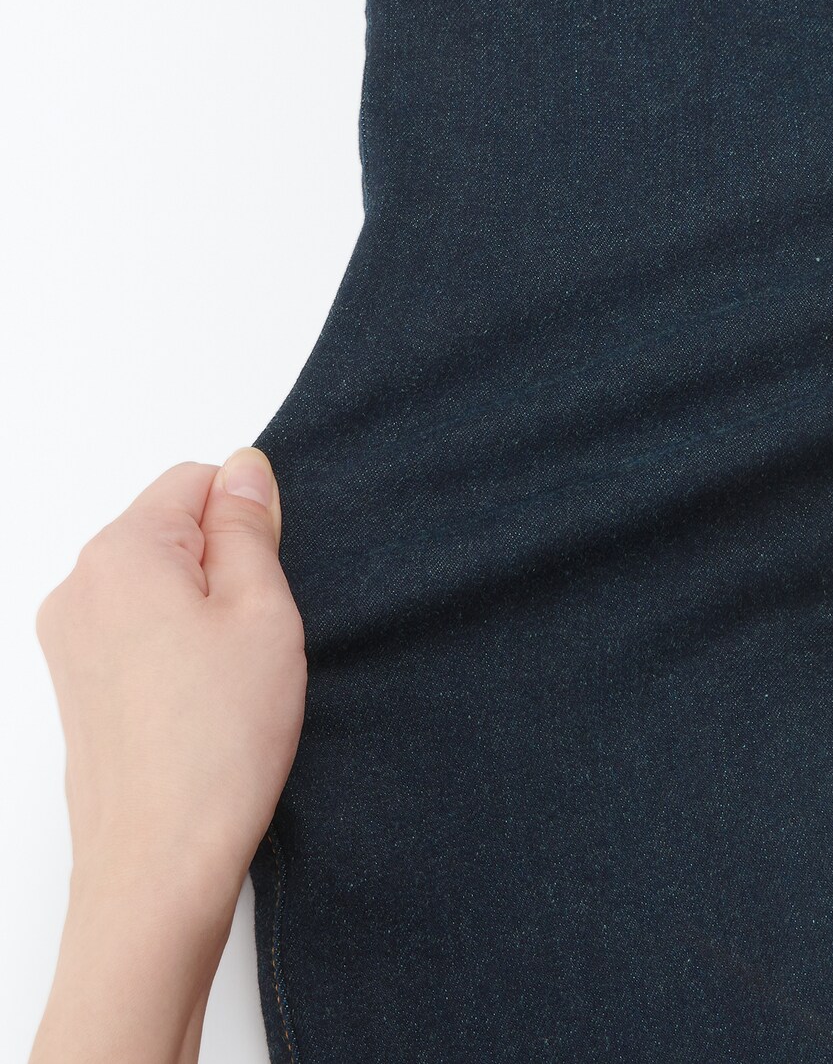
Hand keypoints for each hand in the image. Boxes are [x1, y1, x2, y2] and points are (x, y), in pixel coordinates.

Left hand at [36, 450, 305, 894]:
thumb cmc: (219, 741)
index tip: (267, 582)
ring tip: (228, 674)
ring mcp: (68, 638)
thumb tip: (245, 467)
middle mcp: (78, 586)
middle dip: (223, 565)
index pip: (197, 481)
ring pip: (156, 581)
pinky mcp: (75, 681)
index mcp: (122, 554)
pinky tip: (201, 697)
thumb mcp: (263, 611)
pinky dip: (174, 644)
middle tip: (253, 635)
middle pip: (170, 530)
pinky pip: (134, 627)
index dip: (248, 522)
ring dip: (200, 608)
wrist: (161, 861)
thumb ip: (249, 527)